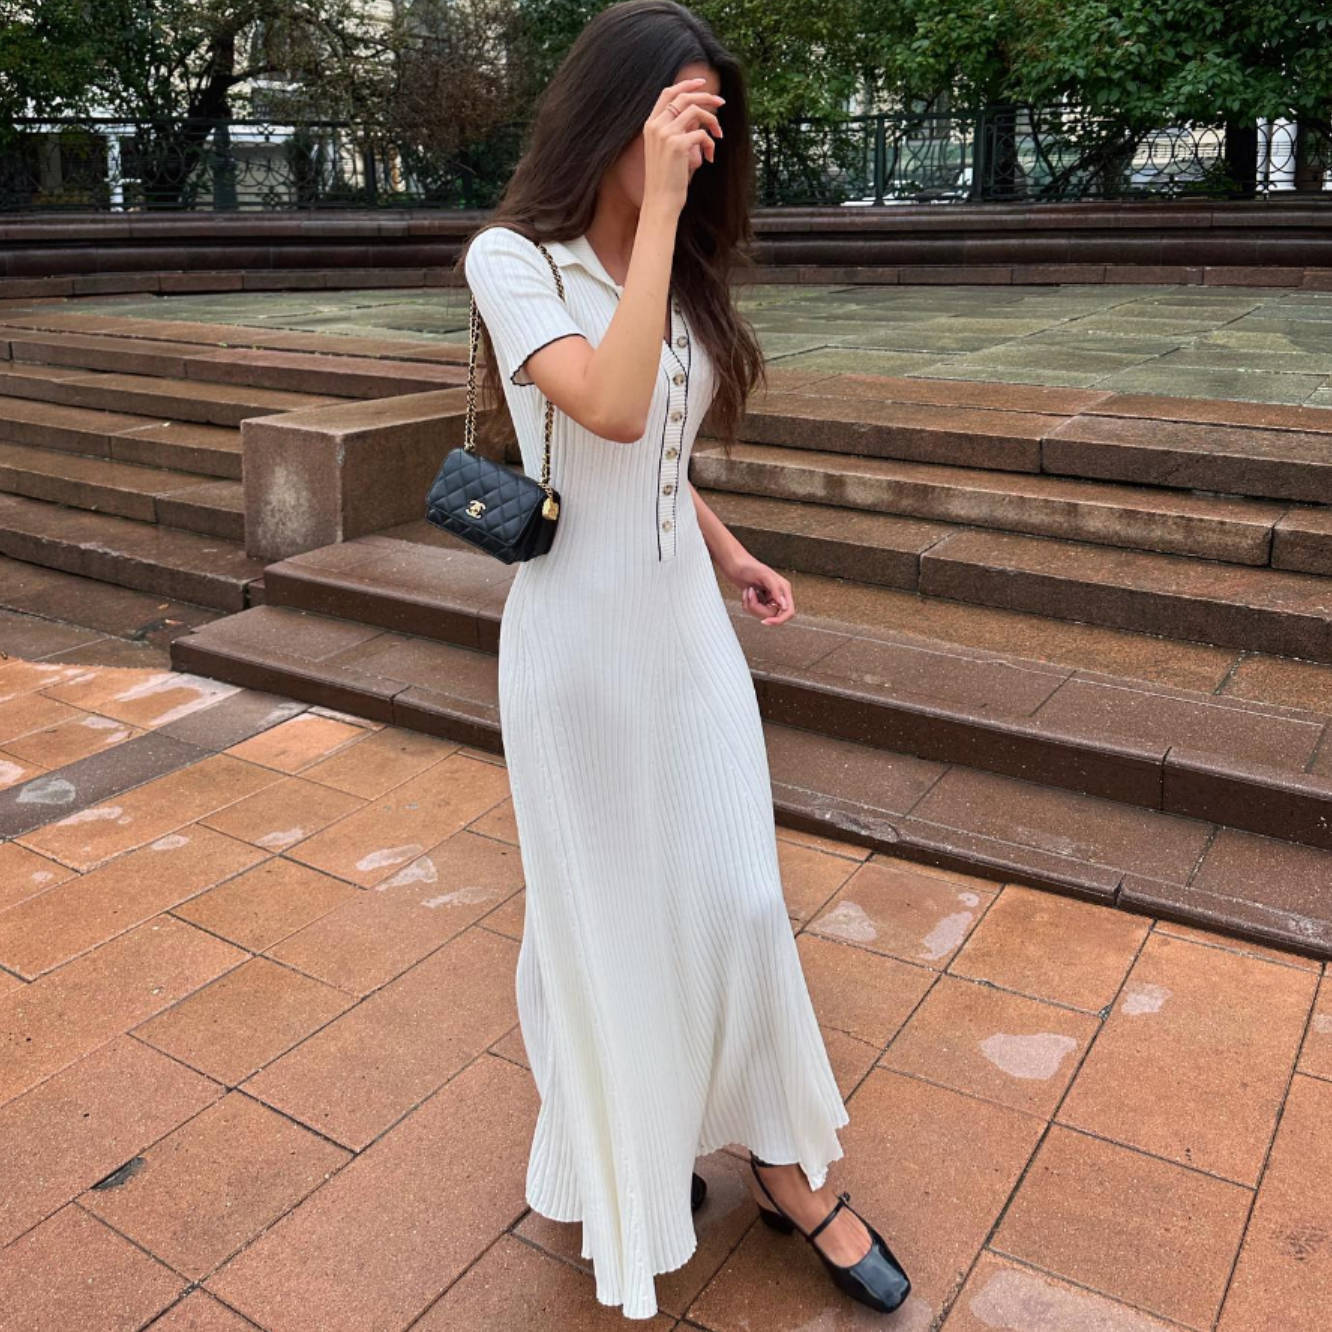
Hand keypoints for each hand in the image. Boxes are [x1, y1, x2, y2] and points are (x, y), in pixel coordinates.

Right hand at [642, 77, 723, 214]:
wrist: (660, 201)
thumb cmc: (666, 180)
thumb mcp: (668, 150)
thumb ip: (678, 130)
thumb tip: (700, 116)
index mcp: (651, 125)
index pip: (668, 93)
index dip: (686, 85)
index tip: (703, 83)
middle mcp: (656, 126)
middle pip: (684, 97)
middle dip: (706, 97)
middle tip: (721, 102)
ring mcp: (665, 134)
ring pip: (695, 112)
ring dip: (712, 121)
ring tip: (719, 135)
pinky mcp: (677, 145)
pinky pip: (702, 134)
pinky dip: (710, 144)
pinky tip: (710, 158)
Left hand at [725, 553, 794, 625]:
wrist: (736, 565)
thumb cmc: (750, 566)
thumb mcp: (764, 575)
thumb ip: (776, 590)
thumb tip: (784, 605)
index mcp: (784, 589)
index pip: (788, 612)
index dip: (779, 620)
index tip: (765, 621)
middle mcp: (778, 595)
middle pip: (772, 615)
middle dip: (757, 608)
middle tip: (751, 595)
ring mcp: (768, 599)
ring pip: (761, 615)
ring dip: (751, 604)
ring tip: (748, 591)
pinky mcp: (759, 601)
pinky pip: (753, 611)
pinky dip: (746, 603)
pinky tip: (746, 592)